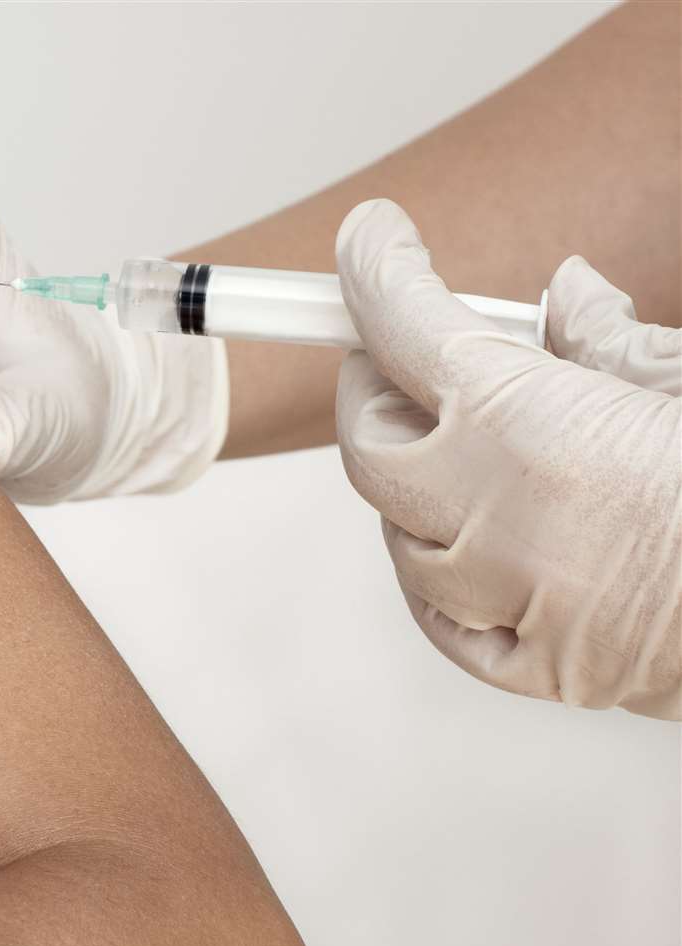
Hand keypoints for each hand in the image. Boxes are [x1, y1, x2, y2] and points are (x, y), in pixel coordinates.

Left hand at [335, 199, 680, 718]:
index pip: (404, 327)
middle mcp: (490, 515)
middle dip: (373, 387)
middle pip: (372, 441)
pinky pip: (446, 623)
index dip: (376, 271)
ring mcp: (506, 599)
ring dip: (412, 484)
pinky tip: (472, 551)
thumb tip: (570, 294)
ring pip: (400, 537)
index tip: (370, 237)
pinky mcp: (539, 668)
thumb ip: (615, 340)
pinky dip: (443, 580)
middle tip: (398, 353)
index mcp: (522, 423)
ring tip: (461, 449)